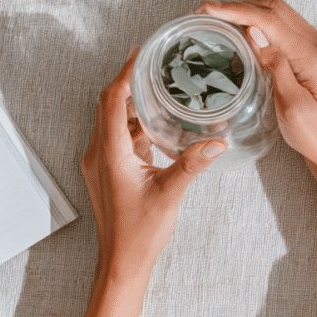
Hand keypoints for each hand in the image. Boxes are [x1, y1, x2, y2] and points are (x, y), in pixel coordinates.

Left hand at [81, 47, 226, 277]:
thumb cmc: (139, 233)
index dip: (124, 74)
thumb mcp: (170, 195)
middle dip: (128, 83)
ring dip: (131, 104)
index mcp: (110, 154)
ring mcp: (101, 163)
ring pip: (112, 121)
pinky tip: (157, 124)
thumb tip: (217, 142)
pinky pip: (117, 138)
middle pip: (107, 105)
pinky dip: (134, 125)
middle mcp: (99, 154)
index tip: (140, 54)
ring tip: (158, 88)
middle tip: (153, 64)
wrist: (121, 262)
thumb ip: (192, 164)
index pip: (111, 101)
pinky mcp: (107, 171)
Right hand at [193, 0, 316, 174]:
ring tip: (222, 18)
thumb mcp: (291, 105)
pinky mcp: (314, 55)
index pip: (270, 20)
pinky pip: (286, 27)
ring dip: (251, 11)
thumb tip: (254, 31)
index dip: (236, 9)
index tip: (207, 8)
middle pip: (276, 8)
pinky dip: (262, 23)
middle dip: (240, 5)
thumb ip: (275, 65)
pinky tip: (245, 35)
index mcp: (313, 55)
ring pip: (281, 14)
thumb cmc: (315, 135)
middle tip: (208, 11)